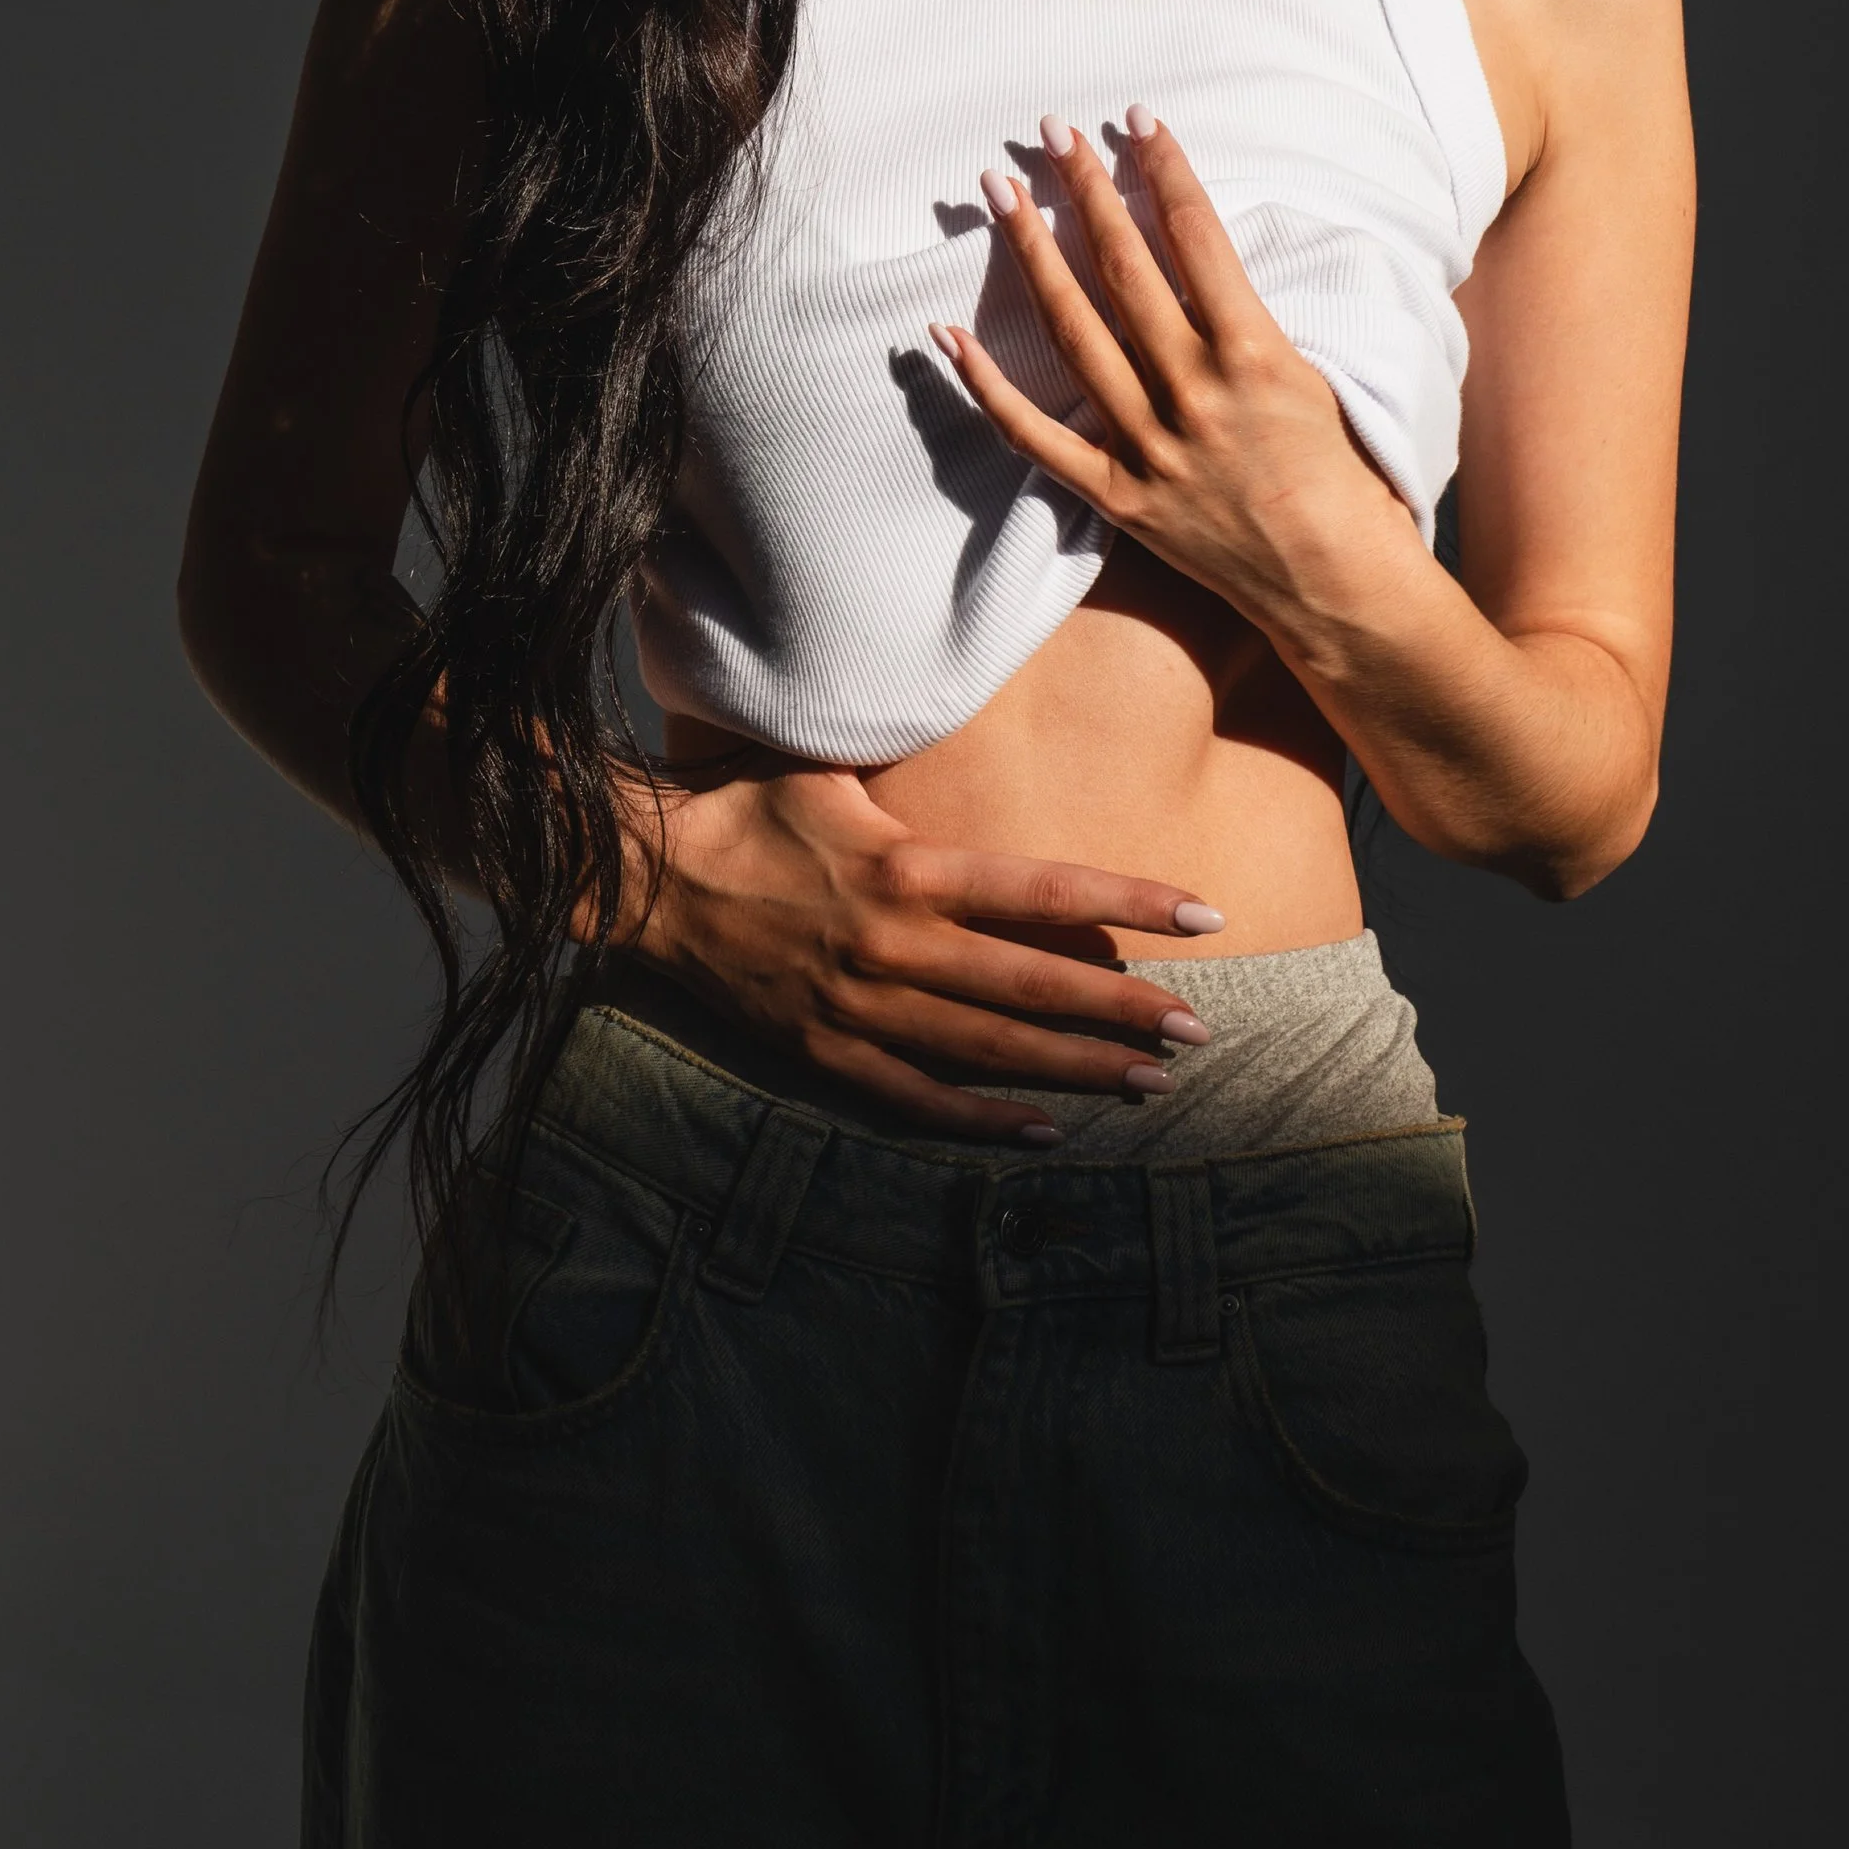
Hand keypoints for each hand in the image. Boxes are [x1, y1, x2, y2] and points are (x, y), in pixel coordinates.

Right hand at [624, 760, 1224, 1142]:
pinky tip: (1045, 1131)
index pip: (1046, 893)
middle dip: (1126, 1013)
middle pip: (1035, 987)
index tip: (1203, 917)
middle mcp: (895, 944)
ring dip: (1076, 1070)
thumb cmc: (744, 804)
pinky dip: (983, 1119)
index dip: (1130, 905)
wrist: (645, 875)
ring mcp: (861, 1006)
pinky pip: (917, 1097)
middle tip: (1200, 1035)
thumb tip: (980, 718)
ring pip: (990, 1051)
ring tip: (1149, 1086)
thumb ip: (913, 769)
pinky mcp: (825, 1050)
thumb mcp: (834, 768)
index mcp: (908, 868)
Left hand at [931, 106, 1414, 635]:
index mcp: (1253, 354)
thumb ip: (1252, 322)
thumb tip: (1202, 257)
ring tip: (1002, 193)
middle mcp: (1194, 393)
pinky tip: (948, 333)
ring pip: (1073, 334)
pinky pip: (1036, 436)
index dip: (1163, 170)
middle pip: (1124, 270)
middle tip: (1052, 132)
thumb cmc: (1345, 478)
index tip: (1136, 121)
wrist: (1337, 585)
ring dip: (1033, 256)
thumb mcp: (1314, 377)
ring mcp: (1149, 446)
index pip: (1195, 237)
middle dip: (1085, 191)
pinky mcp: (1118, 496)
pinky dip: (987, 386)